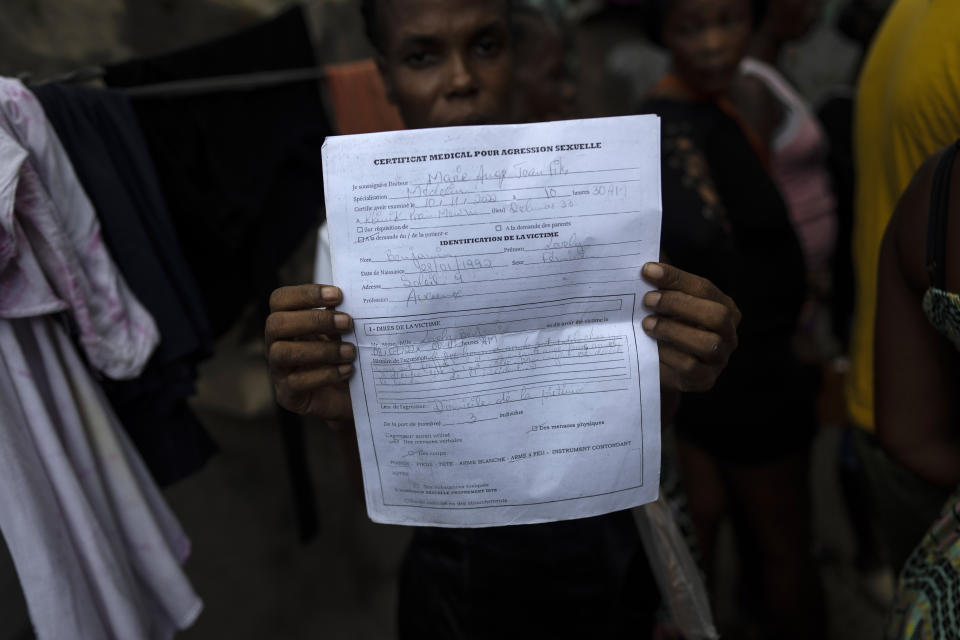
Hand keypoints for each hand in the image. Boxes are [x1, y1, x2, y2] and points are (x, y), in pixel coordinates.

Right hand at [265, 284, 355, 423]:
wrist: (348, 397)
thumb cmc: (343, 359)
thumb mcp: (342, 334)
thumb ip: (340, 317)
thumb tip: (353, 299)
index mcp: (287, 323)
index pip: (280, 299)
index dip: (306, 294)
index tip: (338, 295)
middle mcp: (276, 344)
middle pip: (276, 323)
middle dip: (314, 320)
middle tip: (348, 323)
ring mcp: (279, 371)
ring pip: (282, 353)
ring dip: (321, 349)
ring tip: (351, 351)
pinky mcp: (288, 395)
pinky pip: (297, 382)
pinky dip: (326, 374)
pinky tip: (347, 370)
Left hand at [641, 263, 739, 391]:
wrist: (665, 367)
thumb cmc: (669, 326)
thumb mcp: (669, 304)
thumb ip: (664, 285)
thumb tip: (648, 263)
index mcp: (726, 307)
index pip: (704, 288)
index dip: (676, 278)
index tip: (647, 270)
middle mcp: (729, 333)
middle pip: (717, 315)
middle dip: (680, 304)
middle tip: (648, 300)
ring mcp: (720, 359)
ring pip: (707, 344)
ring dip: (673, 331)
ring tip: (646, 324)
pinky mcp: (705, 380)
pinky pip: (690, 367)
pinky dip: (669, 355)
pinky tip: (651, 347)